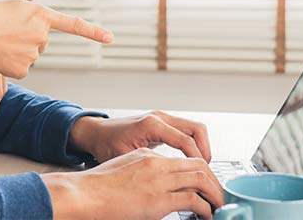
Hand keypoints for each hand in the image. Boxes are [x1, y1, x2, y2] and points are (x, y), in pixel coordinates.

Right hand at [0, 0, 113, 78]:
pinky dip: (11, 62)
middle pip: (41, 41)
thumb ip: (33, 19)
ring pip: (30, 54)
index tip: (110, 38)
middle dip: (28, 37)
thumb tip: (40, 39)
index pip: (73, 24)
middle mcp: (42, 34)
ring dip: (18, 49)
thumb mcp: (16, 8)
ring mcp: (34, 53)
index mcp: (41, 14)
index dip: (92, 31)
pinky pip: (21, 67)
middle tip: (7, 30)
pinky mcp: (24, 69)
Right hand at [42, 148, 223, 218]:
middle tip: (219, 195)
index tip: (205, 183)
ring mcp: (158, 181)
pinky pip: (192, 200)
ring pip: (200, 180)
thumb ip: (139, 175)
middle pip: (197, 165)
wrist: (82, 194)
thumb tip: (148, 191)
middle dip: (213, 181)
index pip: (182, 160)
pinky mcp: (158, 200)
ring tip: (218, 206)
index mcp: (146, 156)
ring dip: (214, 194)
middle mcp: (156, 164)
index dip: (199, 171)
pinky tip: (206, 215)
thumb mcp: (120, 171)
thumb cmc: (94, 188)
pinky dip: (204, 208)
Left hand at [68, 111, 211, 162]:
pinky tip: (190, 160)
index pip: (185, 141)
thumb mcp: (125, 158)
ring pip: (194, 128)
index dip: (197, 159)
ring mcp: (162, 118)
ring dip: (202, 146)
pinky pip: (185, 130)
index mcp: (152, 125)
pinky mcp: (161, 123)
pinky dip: (193, 143)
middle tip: (207, 170)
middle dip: (206, 150)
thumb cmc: (105, 144)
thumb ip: (146, 168)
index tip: (202, 175)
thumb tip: (165, 185)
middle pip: (197, 129)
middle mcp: (160, 118)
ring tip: (201, 166)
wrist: (95, 132)